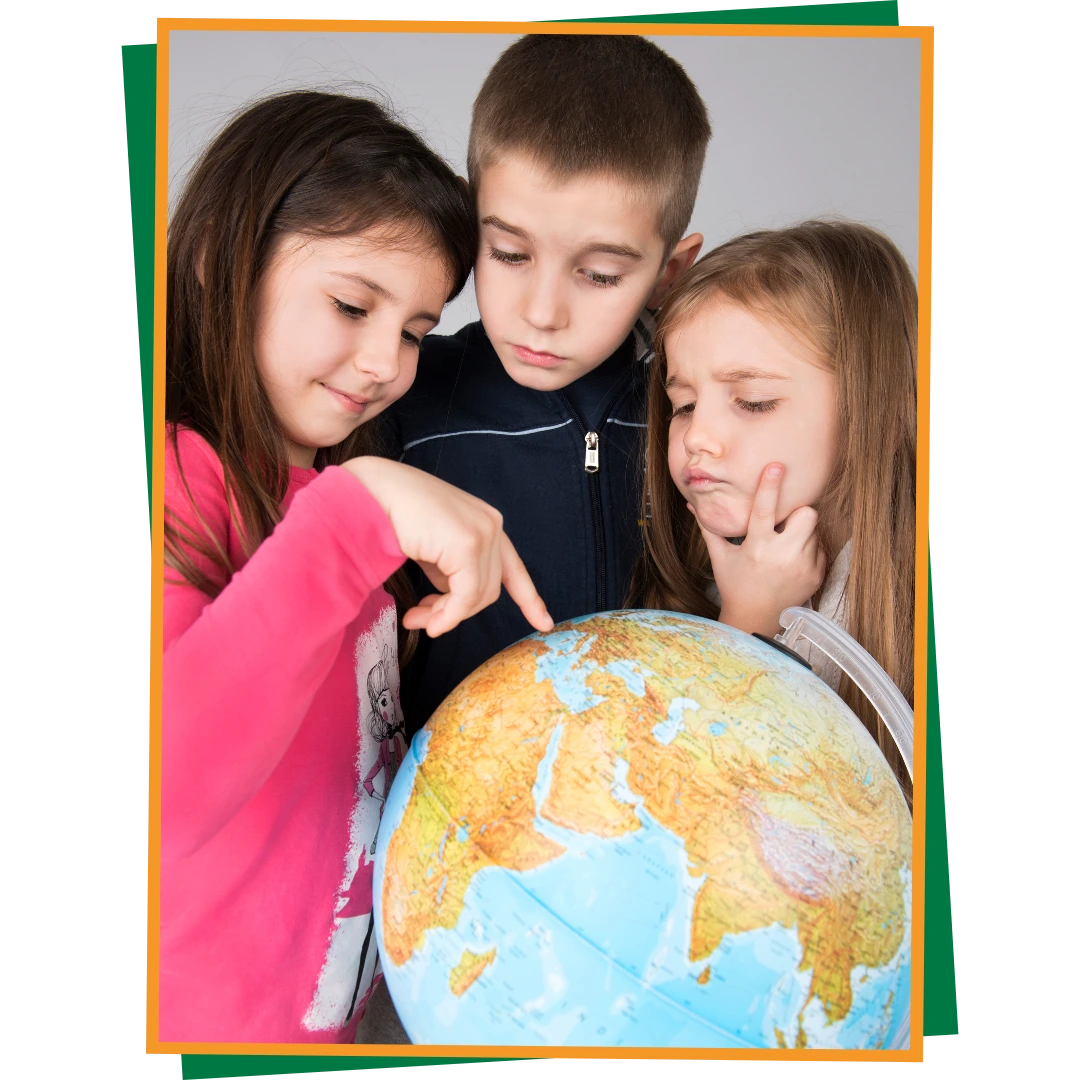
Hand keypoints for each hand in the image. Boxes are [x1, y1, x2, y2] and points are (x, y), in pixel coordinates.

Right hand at [342, 457, 553, 638]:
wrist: (371, 492)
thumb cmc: (393, 515)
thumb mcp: (432, 548)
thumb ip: (449, 571)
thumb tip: (449, 605)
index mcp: (486, 522)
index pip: (513, 568)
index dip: (529, 598)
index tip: (543, 622)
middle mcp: (491, 525)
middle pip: (488, 590)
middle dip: (455, 612)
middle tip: (421, 621)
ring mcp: (483, 533)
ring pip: (478, 597)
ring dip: (445, 616)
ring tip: (415, 619)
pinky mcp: (467, 545)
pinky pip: (464, 597)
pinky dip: (446, 616)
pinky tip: (426, 622)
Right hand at [690, 463, 825, 638]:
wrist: (756, 619)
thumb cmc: (735, 585)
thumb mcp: (721, 556)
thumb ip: (709, 528)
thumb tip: (692, 504)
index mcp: (757, 547)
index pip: (765, 510)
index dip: (770, 486)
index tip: (776, 466)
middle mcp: (782, 556)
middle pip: (806, 514)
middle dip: (797, 512)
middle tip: (785, 521)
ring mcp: (803, 566)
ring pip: (814, 529)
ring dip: (801, 531)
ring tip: (785, 545)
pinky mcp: (816, 574)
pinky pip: (820, 547)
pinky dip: (808, 549)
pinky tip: (793, 560)